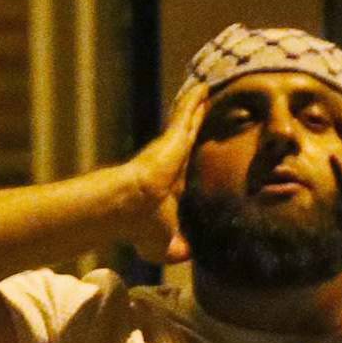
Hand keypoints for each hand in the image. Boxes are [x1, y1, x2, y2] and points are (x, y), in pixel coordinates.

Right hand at [121, 83, 208, 264]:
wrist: (134, 210)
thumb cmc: (143, 228)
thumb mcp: (165, 246)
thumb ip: (177, 250)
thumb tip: (186, 256)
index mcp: (170, 188)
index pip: (186, 171)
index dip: (194, 162)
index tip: (205, 157)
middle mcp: (171, 165)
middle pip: (188, 142)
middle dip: (196, 128)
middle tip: (208, 112)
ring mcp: (170, 150)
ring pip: (188, 124)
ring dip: (196, 109)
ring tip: (207, 92)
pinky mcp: (172, 138)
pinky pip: (186, 114)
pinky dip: (195, 100)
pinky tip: (205, 87)